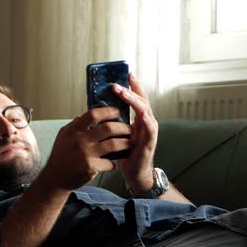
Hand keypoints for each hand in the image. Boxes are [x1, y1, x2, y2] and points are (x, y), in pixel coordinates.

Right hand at [38, 107, 128, 191]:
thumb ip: (75, 125)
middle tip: (128, 129)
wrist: (55, 178)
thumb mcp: (63, 135)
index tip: (117, 112)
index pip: (94, 114)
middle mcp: (80, 140)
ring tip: (128, 144)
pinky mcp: (90, 167)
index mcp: (74, 130)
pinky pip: (110, 163)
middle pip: (108, 128)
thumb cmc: (60, 156)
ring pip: (114, 144)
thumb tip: (87, 114)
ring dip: (125, 144)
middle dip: (123, 127)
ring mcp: (86, 154)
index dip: (108, 111)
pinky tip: (112, 163)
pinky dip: (113, 163)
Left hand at [110, 72, 158, 192]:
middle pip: (141, 100)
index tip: (127, 72)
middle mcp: (146, 121)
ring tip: (124, 92)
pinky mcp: (150, 142)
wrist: (134, 173)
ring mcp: (150, 131)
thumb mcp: (117, 133)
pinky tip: (142, 114)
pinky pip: (150, 128)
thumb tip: (96, 109)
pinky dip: (146, 120)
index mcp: (138, 118)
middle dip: (131, 89)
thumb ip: (112, 121)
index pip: (136, 98)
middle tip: (120, 81)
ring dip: (134, 100)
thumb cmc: (125, 153)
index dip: (133, 85)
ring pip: (144, 110)